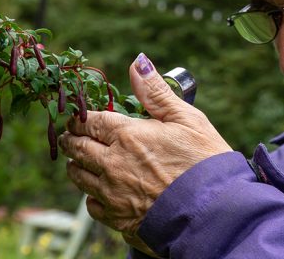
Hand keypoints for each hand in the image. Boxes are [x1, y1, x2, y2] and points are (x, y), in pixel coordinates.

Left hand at [58, 53, 231, 248]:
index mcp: (127, 136)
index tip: (78, 116)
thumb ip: (156, 92)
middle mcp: (112, 164)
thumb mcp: (187, 119)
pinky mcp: (118, 220)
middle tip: (70, 135)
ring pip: (79, 177)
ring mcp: (112, 194)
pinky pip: (92, 206)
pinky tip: (100, 191)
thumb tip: (137, 63)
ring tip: (79, 160)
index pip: (89, 122)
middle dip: (71, 138)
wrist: (213, 212)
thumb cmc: (205, 162)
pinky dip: (92, 196)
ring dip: (76, 165)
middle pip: (77, 148)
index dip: (80, 117)